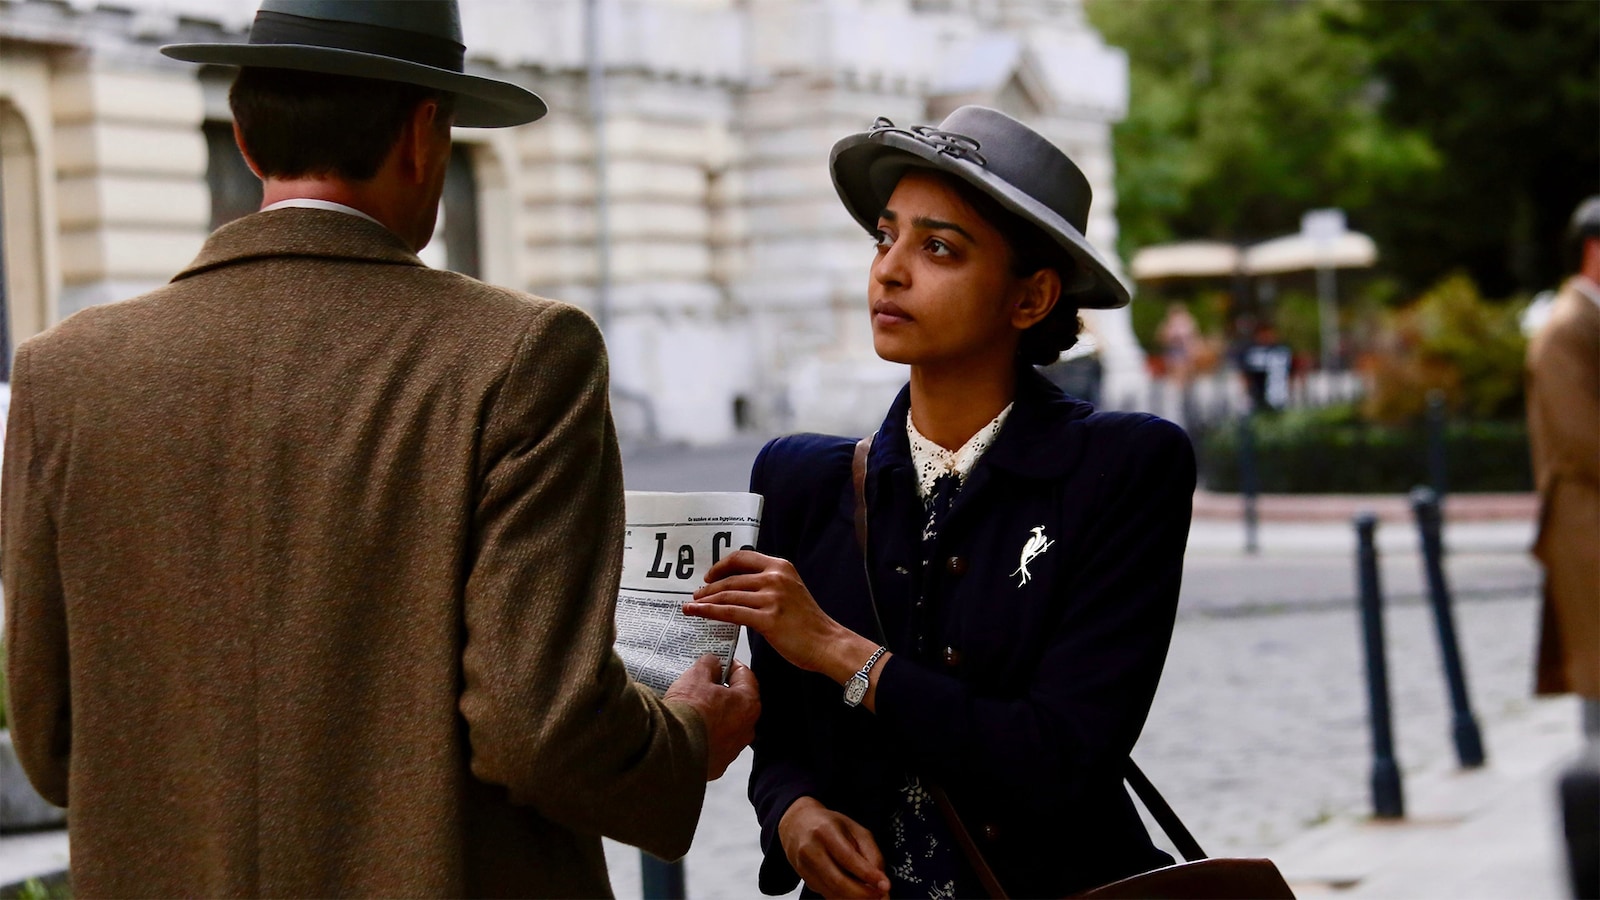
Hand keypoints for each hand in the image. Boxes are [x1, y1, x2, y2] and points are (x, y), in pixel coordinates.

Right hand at [663, 654, 758, 780]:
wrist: (673, 750)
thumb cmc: (689, 712)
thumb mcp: (696, 676)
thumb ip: (708, 664)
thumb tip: (712, 663)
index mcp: (748, 704)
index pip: (745, 676)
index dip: (731, 666)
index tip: (720, 662)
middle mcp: (746, 728)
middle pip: (737, 703)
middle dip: (722, 693)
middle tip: (703, 685)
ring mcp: (733, 749)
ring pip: (727, 725)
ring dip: (714, 716)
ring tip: (693, 709)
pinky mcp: (718, 764)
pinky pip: (714, 744)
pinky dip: (705, 736)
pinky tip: (689, 729)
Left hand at [683, 550, 852, 675]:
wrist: (827, 643)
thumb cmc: (808, 623)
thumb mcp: (791, 591)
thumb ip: (768, 584)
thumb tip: (738, 588)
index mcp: (781, 567)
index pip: (743, 557)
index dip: (722, 565)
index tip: (709, 576)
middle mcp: (775, 578)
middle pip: (731, 578)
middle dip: (709, 587)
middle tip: (697, 595)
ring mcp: (771, 598)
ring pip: (727, 595)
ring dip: (705, 600)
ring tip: (692, 605)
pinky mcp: (767, 619)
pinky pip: (730, 612)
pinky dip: (709, 611)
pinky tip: (697, 612)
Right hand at [779, 797, 890, 898]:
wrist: (797, 825)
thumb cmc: (829, 825)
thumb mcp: (855, 829)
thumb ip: (871, 852)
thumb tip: (881, 879)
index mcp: (825, 831)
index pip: (848, 858)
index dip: (867, 875)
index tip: (885, 885)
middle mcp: (811, 850)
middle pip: (838, 882)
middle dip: (863, 894)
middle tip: (880, 895)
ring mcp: (804, 867)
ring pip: (833, 893)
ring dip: (855, 898)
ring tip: (871, 895)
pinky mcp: (805, 880)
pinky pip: (828, 895)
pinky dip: (845, 898)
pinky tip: (855, 893)